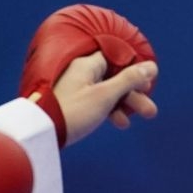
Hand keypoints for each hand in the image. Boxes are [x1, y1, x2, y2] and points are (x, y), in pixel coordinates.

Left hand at [37, 54, 158, 146]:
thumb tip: (152, 66)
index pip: (116, 59)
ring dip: (126, 105)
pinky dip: (110, 110)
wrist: (41, 133)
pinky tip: (119, 123)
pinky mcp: (73, 104)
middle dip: (135, 95)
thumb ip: (129, 79)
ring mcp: (76, 89)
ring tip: (141, 119)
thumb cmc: (73, 111)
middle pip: (115, 79)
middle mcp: (81, 74)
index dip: (134, 71)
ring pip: (108, 92)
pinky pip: (97, 102)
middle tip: (150, 111)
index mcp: (87, 65)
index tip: (147, 85)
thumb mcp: (106, 95)